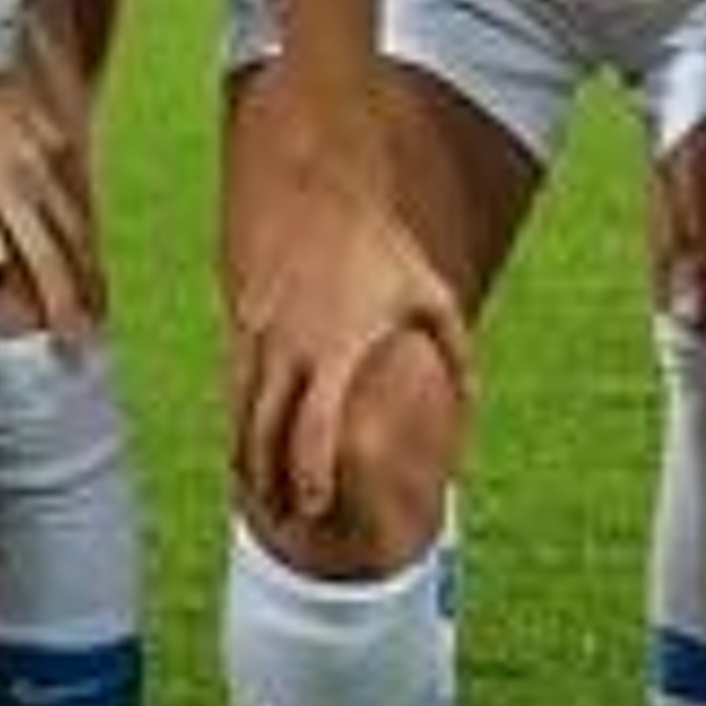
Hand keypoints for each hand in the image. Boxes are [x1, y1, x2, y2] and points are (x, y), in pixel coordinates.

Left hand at [0, 61, 98, 341]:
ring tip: (94, 324)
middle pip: (45, 256)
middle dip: (63, 306)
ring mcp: (38, 165)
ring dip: (85, 280)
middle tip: (77, 351)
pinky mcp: (57, 146)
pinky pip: (80, 203)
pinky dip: (88, 241)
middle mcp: (6, 184)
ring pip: (73, 234)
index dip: (3, 299)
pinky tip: (93, 270)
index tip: (11, 335)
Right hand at [224, 109, 470, 533]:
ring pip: (240, 408)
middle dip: (269, 482)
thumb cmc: (379, 243)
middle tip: (285, 521)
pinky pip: (234, 377)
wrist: (316, 184)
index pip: (313, 429)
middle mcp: (289, 345)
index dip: (310, 476)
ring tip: (259, 497)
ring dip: (245, 456)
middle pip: (264, 431)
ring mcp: (259, 329)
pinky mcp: (242, 313)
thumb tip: (472, 403)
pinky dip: (237, 414)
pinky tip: (247, 440)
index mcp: (336, 348)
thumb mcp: (430, 294)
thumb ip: (455, 354)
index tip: (316, 509)